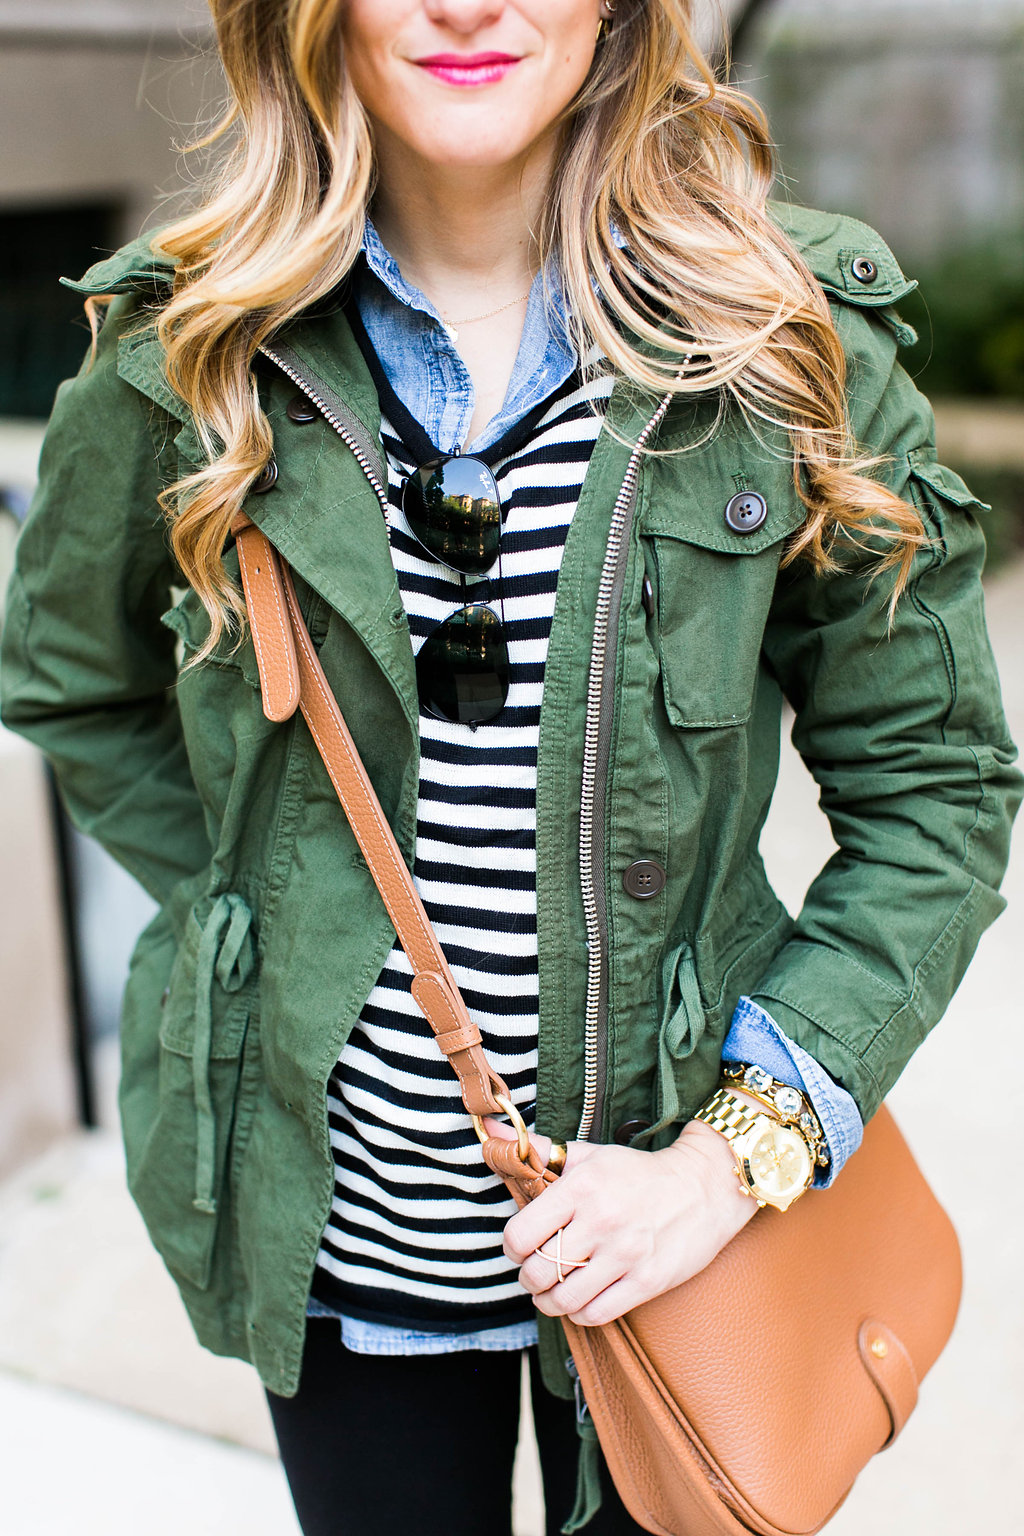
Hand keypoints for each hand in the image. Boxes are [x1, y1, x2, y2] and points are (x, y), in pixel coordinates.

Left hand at [484, 1115, 757, 1326]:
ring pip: (563, 1299)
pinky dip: (579, 1313)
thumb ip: (540, 1150)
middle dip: (529, 1276)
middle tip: (536, 1270)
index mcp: (581, 1188)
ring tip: (554, 1288)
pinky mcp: (647, 1281)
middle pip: (539, 1272)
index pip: (520, 1235)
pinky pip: (595, 1314)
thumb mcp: (589, 1155)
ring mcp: (625, 1255)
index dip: (512, 1247)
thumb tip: (493, 1132)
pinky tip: (581, 1298)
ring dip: (550, 1300)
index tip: (521, 1245)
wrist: (703, 1187)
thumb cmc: (638, 1173)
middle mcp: (601, 1222)